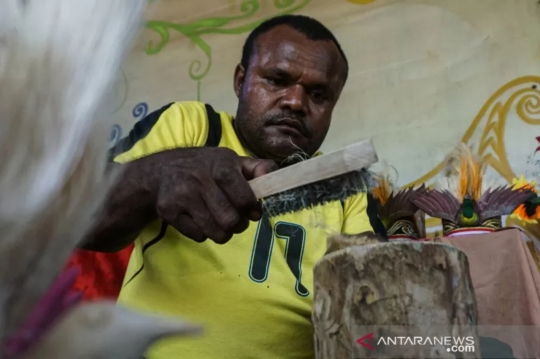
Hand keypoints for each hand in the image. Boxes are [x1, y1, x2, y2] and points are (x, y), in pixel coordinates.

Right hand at [139, 147, 276, 243]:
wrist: (160, 171)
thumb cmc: (205, 167)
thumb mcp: (230, 161)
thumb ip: (257, 168)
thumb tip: (275, 178)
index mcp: (221, 165)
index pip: (245, 199)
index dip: (252, 210)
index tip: (252, 212)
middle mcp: (200, 179)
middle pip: (231, 221)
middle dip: (238, 225)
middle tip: (235, 219)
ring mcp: (182, 195)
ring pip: (215, 232)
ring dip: (222, 232)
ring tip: (219, 221)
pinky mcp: (168, 211)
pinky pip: (198, 236)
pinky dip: (202, 233)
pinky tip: (198, 219)